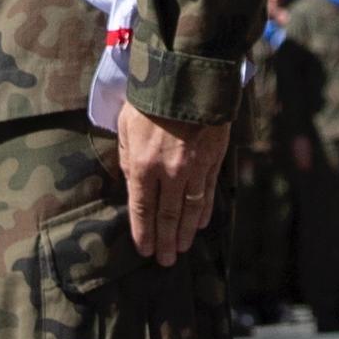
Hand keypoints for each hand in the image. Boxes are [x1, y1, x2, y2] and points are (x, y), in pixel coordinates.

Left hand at [120, 106, 226, 261]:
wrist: (187, 78)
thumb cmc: (149, 100)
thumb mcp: (126, 127)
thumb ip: (127, 159)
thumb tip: (132, 184)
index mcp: (143, 165)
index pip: (142, 208)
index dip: (143, 232)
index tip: (144, 250)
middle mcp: (170, 172)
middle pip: (167, 216)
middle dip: (165, 241)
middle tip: (166, 261)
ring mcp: (194, 168)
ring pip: (190, 209)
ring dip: (185, 232)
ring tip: (182, 248)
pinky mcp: (213, 160)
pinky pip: (208, 192)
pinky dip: (204, 210)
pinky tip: (201, 223)